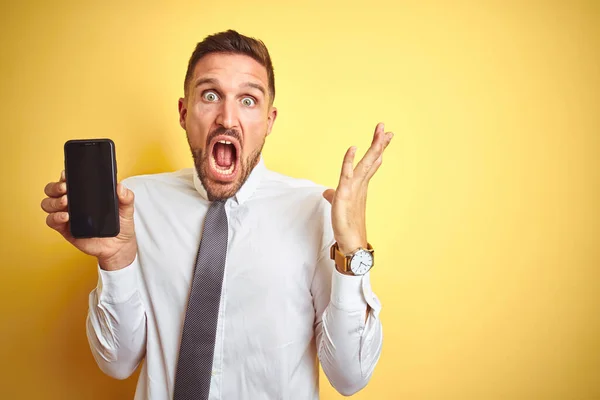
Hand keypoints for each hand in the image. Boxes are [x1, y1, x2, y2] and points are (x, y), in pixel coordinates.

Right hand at [41, 170, 137, 270]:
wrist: (119, 246)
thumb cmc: (120, 225)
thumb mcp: (126, 209)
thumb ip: (126, 197)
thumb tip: (120, 187)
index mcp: (85, 194)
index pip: (68, 181)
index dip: (64, 176)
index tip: (67, 175)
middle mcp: (73, 203)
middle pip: (52, 190)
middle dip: (55, 187)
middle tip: (65, 189)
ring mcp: (67, 215)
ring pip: (48, 204)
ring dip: (54, 201)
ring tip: (66, 202)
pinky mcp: (65, 229)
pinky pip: (51, 221)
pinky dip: (55, 217)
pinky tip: (65, 216)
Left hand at [323, 122, 393, 254]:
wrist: (351, 243)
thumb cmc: (346, 227)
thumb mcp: (338, 206)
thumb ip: (334, 195)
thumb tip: (327, 191)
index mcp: (361, 187)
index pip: (370, 164)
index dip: (376, 151)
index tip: (383, 138)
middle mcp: (361, 186)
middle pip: (372, 160)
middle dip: (379, 144)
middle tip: (387, 129)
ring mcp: (355, 189)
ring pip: (366, 164)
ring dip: (373, 148)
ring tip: (381, 133)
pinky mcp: (345, 194)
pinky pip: (347, 174)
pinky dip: (349, 161)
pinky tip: (353, 148)